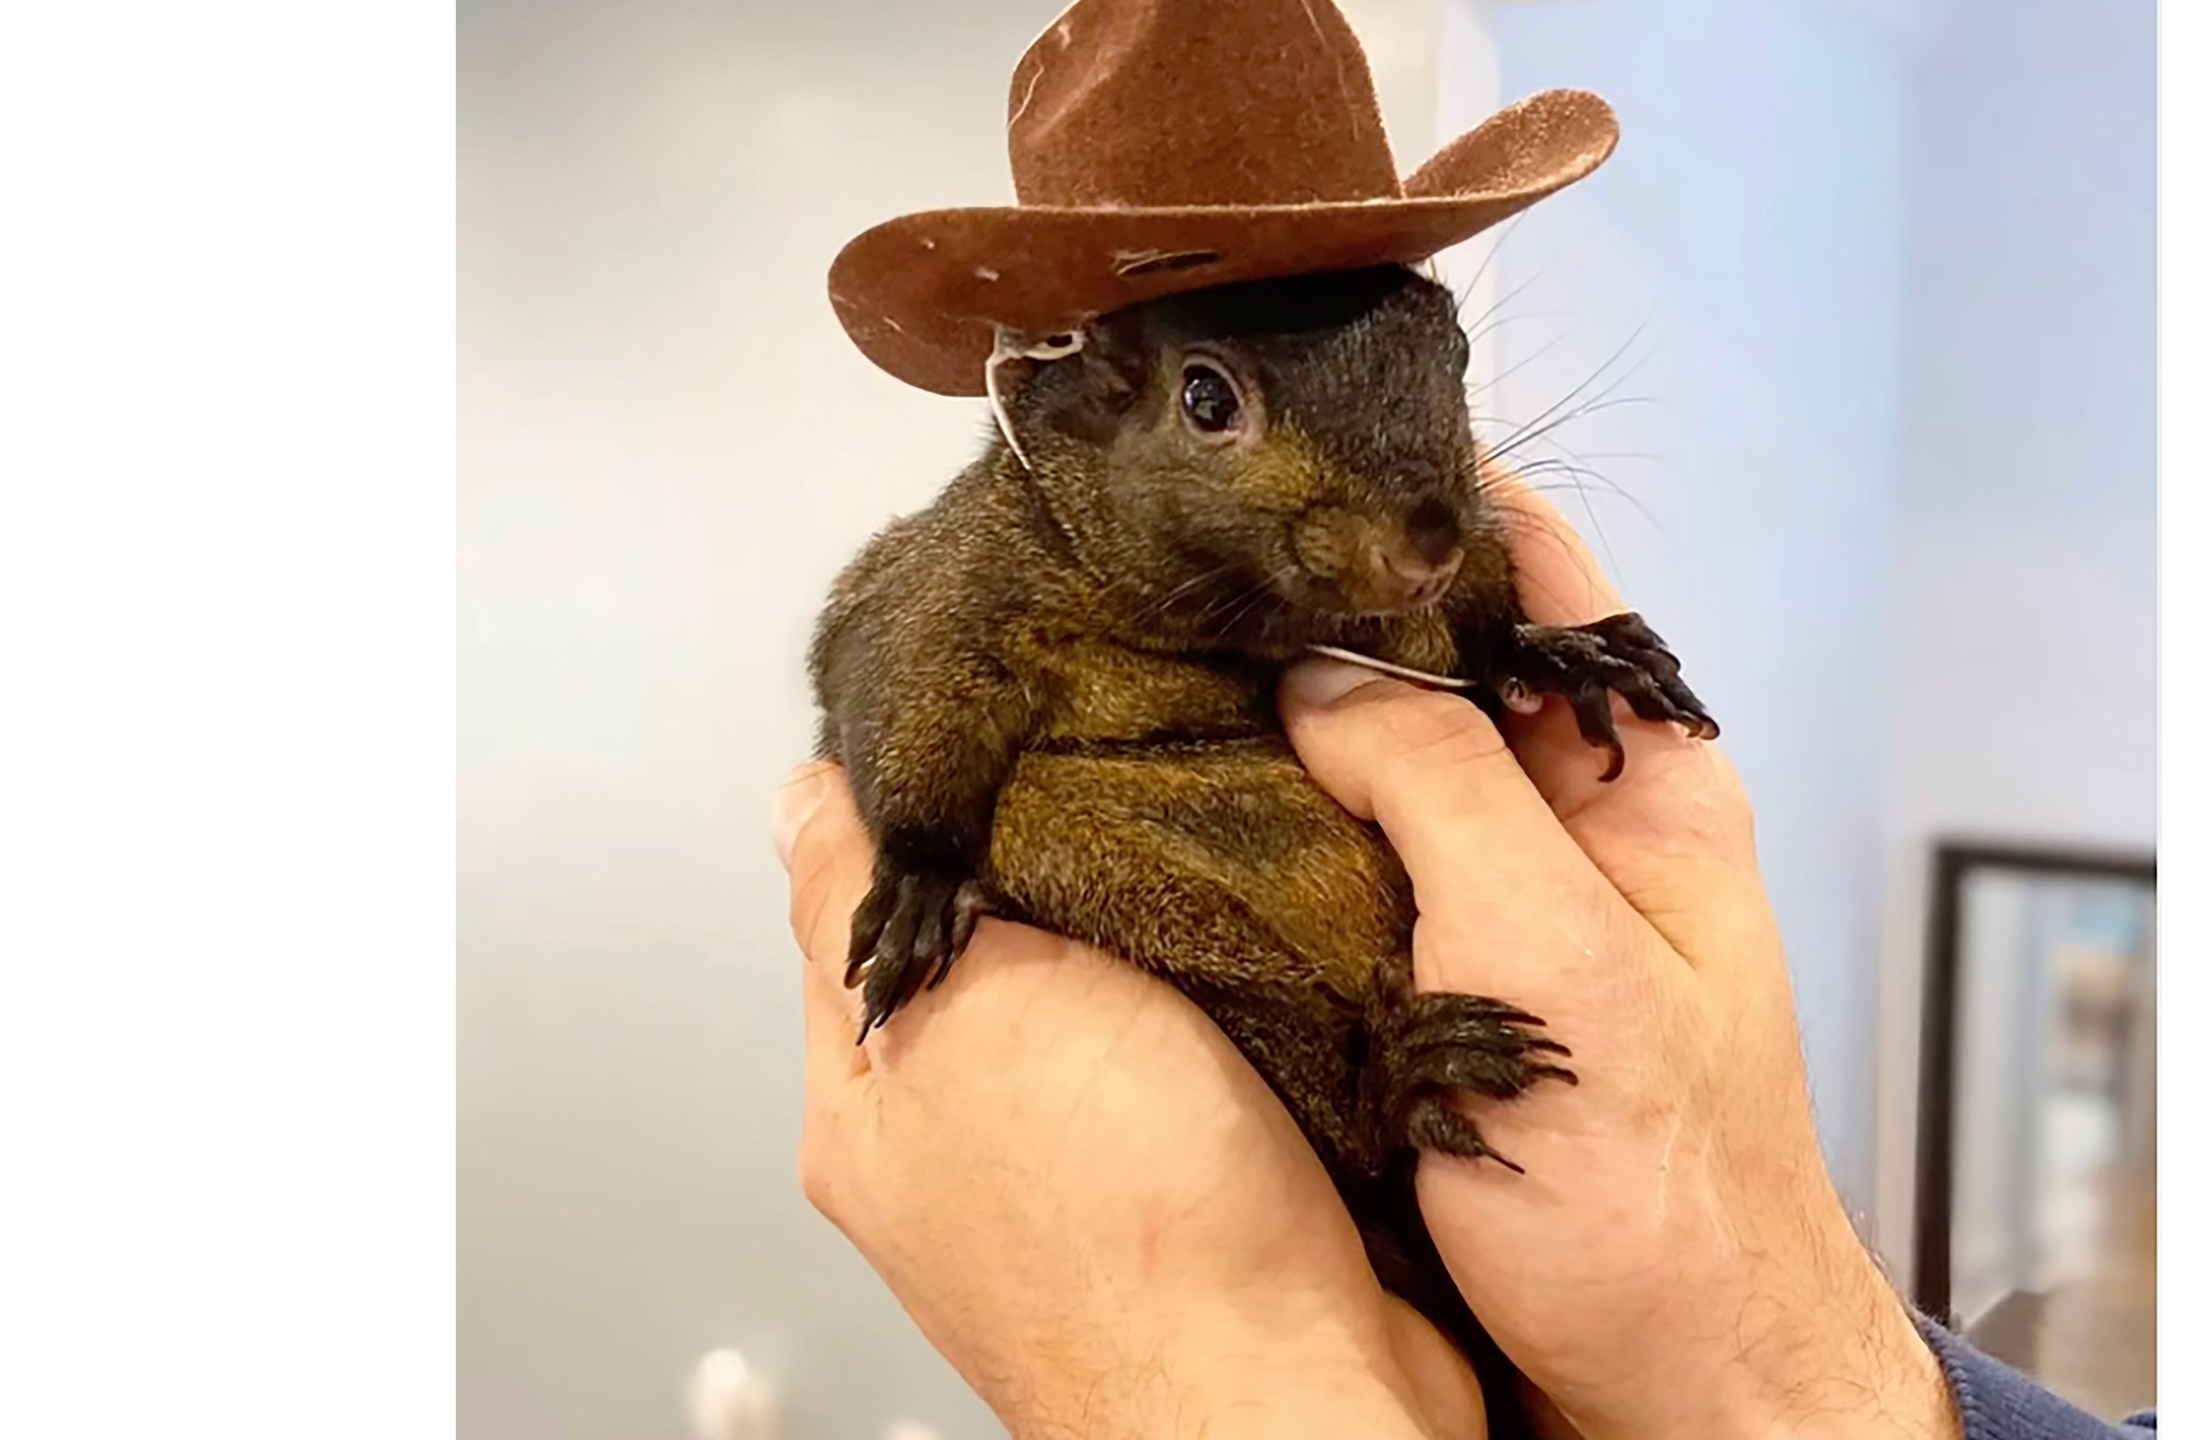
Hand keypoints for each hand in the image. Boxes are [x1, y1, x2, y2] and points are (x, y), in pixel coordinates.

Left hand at [774, 763, 1483, 1439]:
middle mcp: (964, 1148)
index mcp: (870, 1109)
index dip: (918, 800)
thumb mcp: (960, 1011)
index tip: (991, 712)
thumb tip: (800, 801)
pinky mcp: (1200, 1187)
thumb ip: (865, 903)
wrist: (1287, 1390)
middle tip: (1122, 769)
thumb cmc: (1121, 1233)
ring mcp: (1085, 1174)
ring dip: (1156, 926)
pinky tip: (1268, 951)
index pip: (856, 904)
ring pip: (1106, 996)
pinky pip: (1205, 1053)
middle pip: (990, 946)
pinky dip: (1234, 998)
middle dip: (1052, 857)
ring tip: (1207, 845)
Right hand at [1275, 487, 1958, 1439]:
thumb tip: (1323, 672)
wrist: (1677, 1392)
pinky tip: (1193, 817)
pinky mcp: (1445, 992)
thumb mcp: (1554, 963)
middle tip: (1183, 566)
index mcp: (1646, 783)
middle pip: (1442, 659)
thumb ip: (1445, 790)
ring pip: (1384, 765)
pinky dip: (1277, 835)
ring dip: (1287, 724)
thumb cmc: (1667, 1208)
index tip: (1299, 449)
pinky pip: (1352, 873)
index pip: (1538, 571)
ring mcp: (1506, 910)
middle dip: (1320, 607)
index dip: (1424, 494)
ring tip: (1159, 666)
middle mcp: (1575, 827)